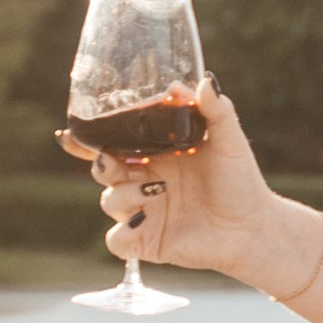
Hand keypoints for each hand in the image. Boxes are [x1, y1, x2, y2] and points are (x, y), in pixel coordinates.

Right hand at [54, 77, 315, 293]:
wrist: (253, 226)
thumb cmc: (240, 181)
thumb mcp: (229, 140)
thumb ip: (216, 110)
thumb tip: (203, 81)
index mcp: (154, 153)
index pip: (111, 143)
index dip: (86, 139)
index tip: (69, 133)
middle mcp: (143, 181)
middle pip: (102, 170)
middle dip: (100, 164)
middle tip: (111, 160)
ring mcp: (143, 212)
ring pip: (108, 202)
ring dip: (124, 194)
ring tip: (158, 188)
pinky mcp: (147, 241)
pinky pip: (117, 241)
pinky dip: (124, 233)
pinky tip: (144, 220)